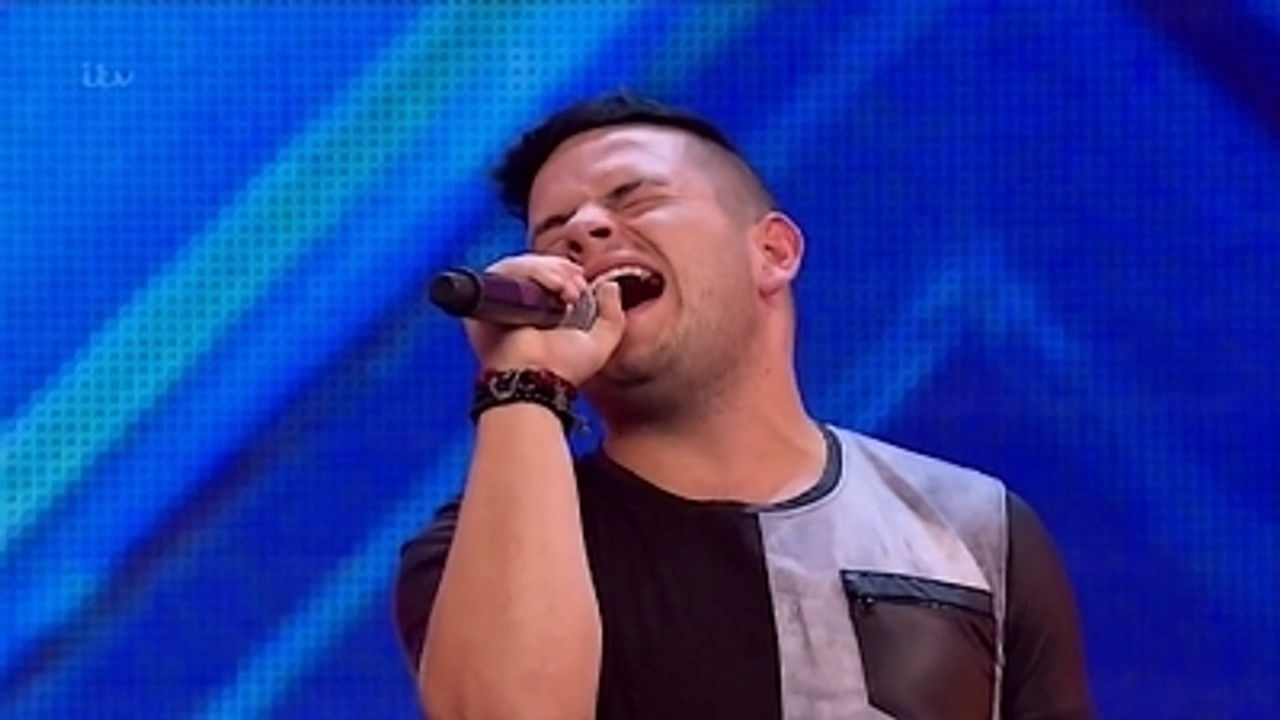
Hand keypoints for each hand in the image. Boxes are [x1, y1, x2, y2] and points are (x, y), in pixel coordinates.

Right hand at [462, 254, 625, 385]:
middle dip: (561, 270)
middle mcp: (521, 304)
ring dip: (550, 271)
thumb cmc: (563, 369)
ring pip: (523, 264)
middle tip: (575, 289)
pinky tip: (552, 288)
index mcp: (543, 311)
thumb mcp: (600, 343)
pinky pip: (506, 270)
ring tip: (566, 291)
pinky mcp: (488, 298)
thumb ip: (613, 315)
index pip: (550, 274)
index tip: (580, 283)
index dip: (566, 271)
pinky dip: (533, 272)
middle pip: (536, 265)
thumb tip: (610, 285)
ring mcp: (503, 300)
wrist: (537, 377)